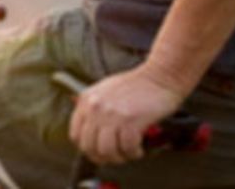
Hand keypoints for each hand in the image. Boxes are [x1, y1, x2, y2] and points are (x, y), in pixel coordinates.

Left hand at [69, 66, 187, 164]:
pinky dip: (133, 153)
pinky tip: (138, 149)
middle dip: (102, 157)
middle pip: (89, 146)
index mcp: (86, 100)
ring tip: (127, 153)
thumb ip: (94, 109)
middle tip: (114, 157)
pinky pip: (127, 148)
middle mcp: (95, 107)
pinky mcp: (131, 121)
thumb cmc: (136, 85)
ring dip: (119, 157)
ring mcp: (112, 114)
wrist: (159, 76)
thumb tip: (91, 134)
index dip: (87, 148)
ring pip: (107, 151)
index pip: (75, 134)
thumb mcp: (104, 90)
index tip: (97, 152)